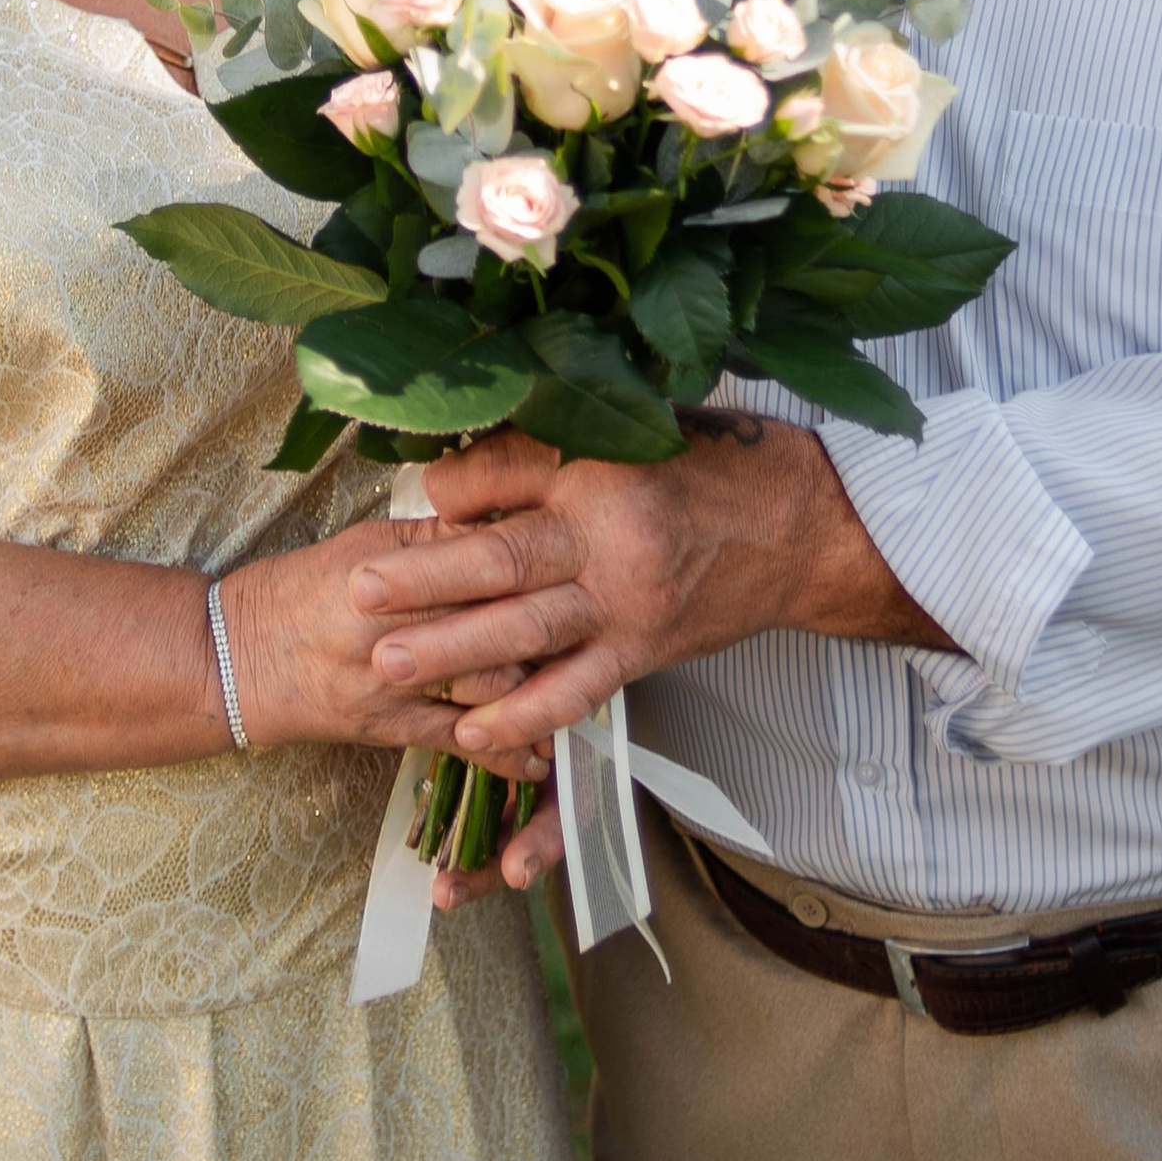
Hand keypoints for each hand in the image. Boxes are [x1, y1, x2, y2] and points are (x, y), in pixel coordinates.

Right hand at [226, 518, 553, 897]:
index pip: (480, 562)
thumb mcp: (364, 544)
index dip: (536, 561)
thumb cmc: (298, 591)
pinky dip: (508, 752)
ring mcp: (395, 683)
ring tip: (584, 682)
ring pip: (489, 685)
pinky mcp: (390, 729)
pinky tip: (545, 755)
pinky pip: (461, 743)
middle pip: (496, 623)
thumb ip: (435, 536)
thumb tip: (506, 521)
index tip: (577, 555)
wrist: (235, 658)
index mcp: (390, 571)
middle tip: (597, 617)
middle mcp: (396, 626)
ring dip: (541, 687)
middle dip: (550, 621)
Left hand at [344, 419, 951, 764]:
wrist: (804, 527)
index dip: (454, 490)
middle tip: (357, 590)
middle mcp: (613, 537)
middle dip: (426, 578)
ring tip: (385, 661)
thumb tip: (453, 477)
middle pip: (505, 559)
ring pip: (528, 630)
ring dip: (453, 650)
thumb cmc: (711, 466)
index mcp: (605, 467)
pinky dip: (523, 716)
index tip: (408, 499)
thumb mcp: (633, 428)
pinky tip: (469, 732)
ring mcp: (628, 603)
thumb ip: (543, 448)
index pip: (511, 472)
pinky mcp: (642, 651)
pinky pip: (576, 691)